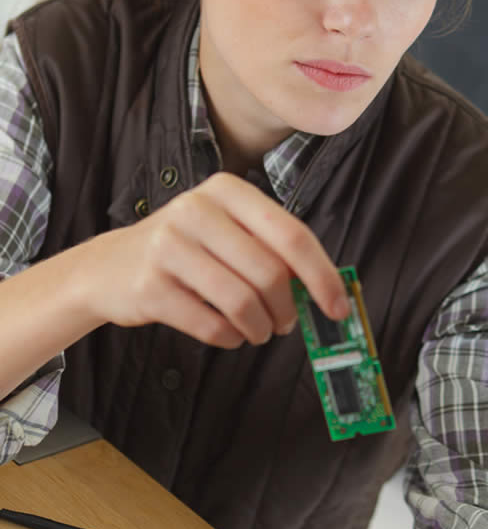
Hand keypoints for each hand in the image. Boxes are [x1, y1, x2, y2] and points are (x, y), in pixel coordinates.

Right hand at [82, 172, 347, 346]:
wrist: (108, 267)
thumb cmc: (184, 251)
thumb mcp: (226, 231)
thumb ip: (272, 249)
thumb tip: (325, 290)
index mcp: (227, 190)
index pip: (292, 234)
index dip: (322, 276)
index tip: (338, 307)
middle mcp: (196, 210)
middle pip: (269, 272)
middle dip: (287, 309)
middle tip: (286, 324)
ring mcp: (169, 246)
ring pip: (243, 302)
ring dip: (261, 328)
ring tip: (259, 331)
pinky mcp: (150, 286)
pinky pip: (212, 325)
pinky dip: (231, 338)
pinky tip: (230, 333)